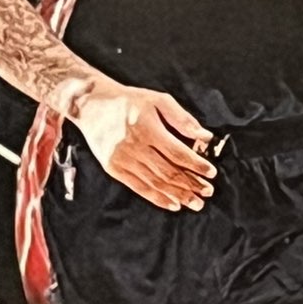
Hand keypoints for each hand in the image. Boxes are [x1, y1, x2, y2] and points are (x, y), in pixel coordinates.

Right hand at [72, 80, 213, 211]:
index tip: (211, 173)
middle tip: (208, 191)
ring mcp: (122, 160)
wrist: (91, 105)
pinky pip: (139, 188)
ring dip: (178, 195)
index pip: (177, 153)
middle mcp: (134, 146)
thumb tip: (205, 137)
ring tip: (195, 203)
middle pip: (168, 171)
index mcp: (147, 128)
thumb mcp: (158, 100)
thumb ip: (182, 119)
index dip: (196, 165)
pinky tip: (173, 204)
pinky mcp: (113, 169)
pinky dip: (157, 198)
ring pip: (155, 183)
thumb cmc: (129, 101)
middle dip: (191, 184)